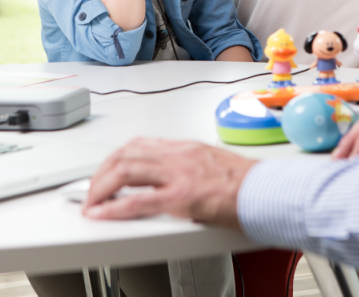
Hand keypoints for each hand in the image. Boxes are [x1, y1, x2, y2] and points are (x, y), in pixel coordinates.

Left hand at [83, 138, 255, 228]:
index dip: (116, 158)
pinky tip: (101, 214)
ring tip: (91, 202)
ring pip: (125, 170)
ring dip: (100, 187)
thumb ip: (189, 167)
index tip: (105, 171)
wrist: (268, 191)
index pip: (140, 144)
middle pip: (125, 154)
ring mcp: (179, 174)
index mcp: (186, 148)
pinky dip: (114, 207)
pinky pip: (139, 201)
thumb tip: (171, 180)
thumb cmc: (248, 183)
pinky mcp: (182, 197)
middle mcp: (178, 155)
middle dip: (101, 172)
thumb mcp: (212, 164)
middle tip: (91, 190)